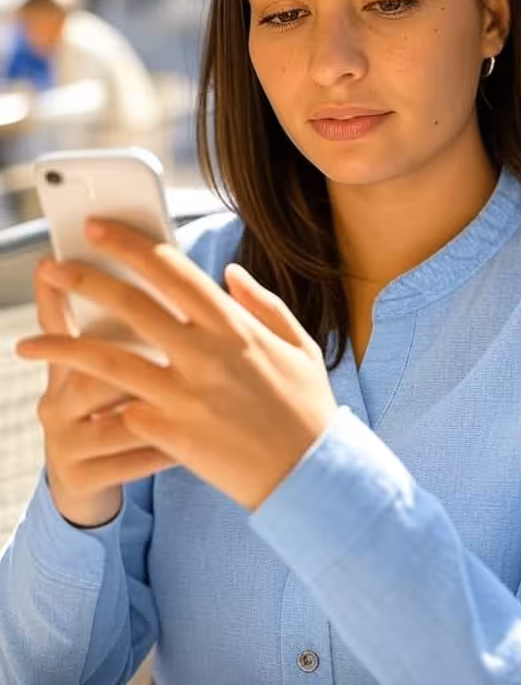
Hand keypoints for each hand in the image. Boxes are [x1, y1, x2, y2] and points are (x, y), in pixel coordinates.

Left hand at [17, 219, 338, 510]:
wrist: (310, 474)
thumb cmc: (306, 406)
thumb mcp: (299, 344)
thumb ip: (263, 303)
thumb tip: (229, 272)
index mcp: (234, 325)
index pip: (171, 270)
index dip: (130, 245)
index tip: (99, 229)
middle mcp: (205, 354)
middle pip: (130, 306)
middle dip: (84, 280)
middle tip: (51, 265)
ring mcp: (184, 395)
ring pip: (108, 361)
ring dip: (62, 346)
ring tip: (25, 341)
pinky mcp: (170, 434)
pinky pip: (124, 410)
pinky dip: (101, 405)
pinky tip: (72, 403)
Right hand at [31, 260, 174, 528]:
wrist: (97, 484)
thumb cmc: (120, 412)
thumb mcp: (111, 373)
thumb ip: (131, 324)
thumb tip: (155, 269)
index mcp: (67, 366)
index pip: (57, 319)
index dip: (56, 292)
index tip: (53, 265)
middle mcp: (56, 400)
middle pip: (92, 364)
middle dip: (141, 352)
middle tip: (181, 347)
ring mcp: (63, 442)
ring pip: (114, 416)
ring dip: (162, 407)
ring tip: (198, 399)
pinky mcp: (80, 479)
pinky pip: (129, 460)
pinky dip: (166, 449)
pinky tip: (196, 442)